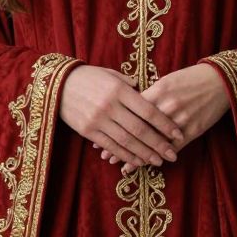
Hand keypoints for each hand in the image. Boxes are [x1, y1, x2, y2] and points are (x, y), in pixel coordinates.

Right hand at [59, 65, 185, 169]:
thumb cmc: (90, 77)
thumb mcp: (111, 75)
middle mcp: (110, 106)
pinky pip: (110, 146)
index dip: (164, 124)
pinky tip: (137, 161)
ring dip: (144, 153)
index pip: (148, 110)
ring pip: (126, 141)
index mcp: (119, 90)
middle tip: (172, 155)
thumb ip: (130, 86)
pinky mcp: (88, 131)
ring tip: (158, 161)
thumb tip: (149, 96)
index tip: (178, 134)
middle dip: (158, 144)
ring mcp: (98, 120)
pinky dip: (125, 155)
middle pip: (139, 129)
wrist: (59, 84)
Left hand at [94, 63, 229, 173]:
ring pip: (153, 141)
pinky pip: (171, 148)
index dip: (116, 124)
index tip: (102, 134)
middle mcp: (168, 105)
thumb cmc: (191, 78)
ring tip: (119, 165)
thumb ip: (150, 93)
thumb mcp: (168, 80)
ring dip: (136, 154)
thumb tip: (130, 103)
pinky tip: (146, 165)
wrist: (220, 80)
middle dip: (120, 143)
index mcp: (159, 90)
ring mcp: (180, 119)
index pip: (132, 110)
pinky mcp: (193, 130)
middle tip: (104, 155)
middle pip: (139, 128)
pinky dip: (157, 158)